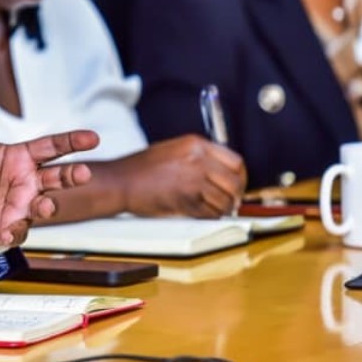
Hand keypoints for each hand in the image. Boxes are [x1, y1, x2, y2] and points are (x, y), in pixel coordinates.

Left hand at [0, 83, 98, 247]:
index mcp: (21, 157)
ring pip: (45, 205)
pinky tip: (8, 229)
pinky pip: (19, 230)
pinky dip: (15, 230)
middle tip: (84, 173)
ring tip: (44, 206)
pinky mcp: (12, 227)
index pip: (51, 146)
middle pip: (58, 176)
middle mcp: (28, 181)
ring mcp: (23, 205)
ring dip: (47, 206)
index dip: (71, 141)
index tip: (92, 137)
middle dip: (73, 175)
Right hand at [113, 135, 246, 217]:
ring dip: (222, 209)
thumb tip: (223, 173)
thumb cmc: (143, 168)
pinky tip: (200, 213)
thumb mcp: (175, 150)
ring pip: (225, 200)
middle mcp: (198, 159)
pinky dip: (209, 216)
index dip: (240, 177)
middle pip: (235, 182)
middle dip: (235, 196)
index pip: (236, 161)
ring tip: (213, 209)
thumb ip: (200, 157)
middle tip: (230, 202)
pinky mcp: (186, 199)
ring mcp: (193, 179)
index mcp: (196, 144)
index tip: (236, 185)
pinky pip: (210, 213)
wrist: (121, 181)